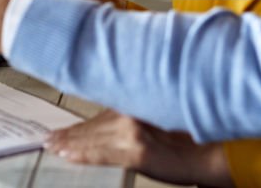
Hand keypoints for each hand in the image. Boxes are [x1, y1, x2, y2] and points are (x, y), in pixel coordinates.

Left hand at [45, 109, 231, 186]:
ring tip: (53, 147)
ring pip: (91, 138)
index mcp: (135, 106)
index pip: (99, 116)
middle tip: (49, 139)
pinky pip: (101, 153)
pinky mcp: (136, 151)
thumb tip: (110, 123)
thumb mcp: (157, 121)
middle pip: (91, 126)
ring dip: (69, 143)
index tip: (60, 131)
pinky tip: (67, 154)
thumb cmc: (190, 138)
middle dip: (69, 135)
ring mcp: (132, 132)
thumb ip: (134, 119)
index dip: (79, 125)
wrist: (211, 153)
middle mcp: (130, 114)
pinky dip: (82, 153)